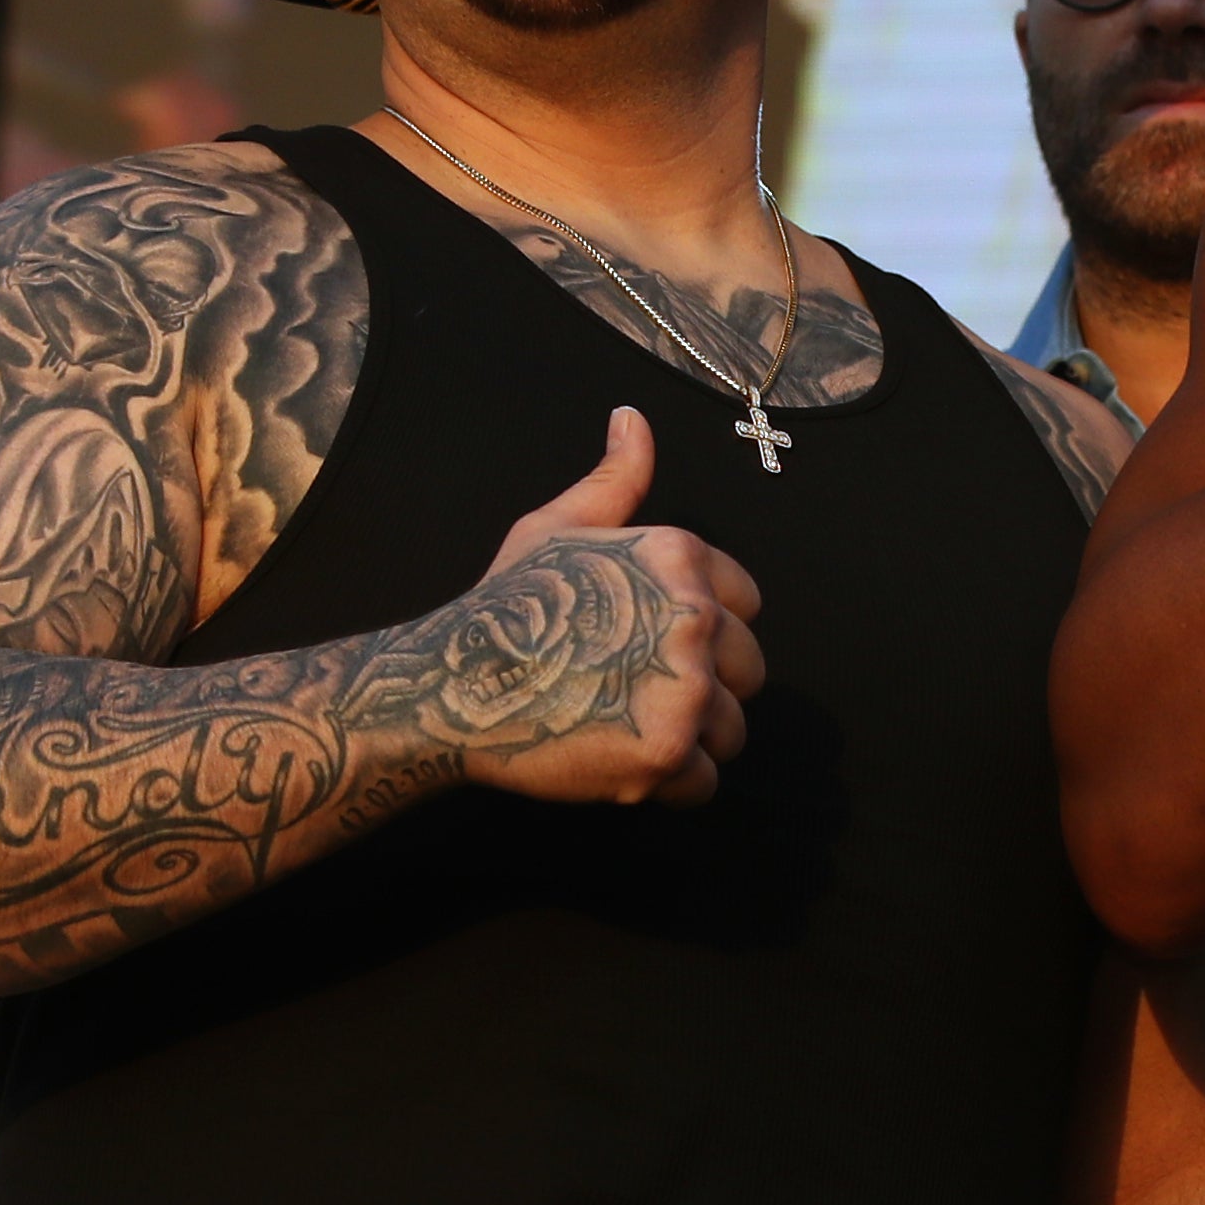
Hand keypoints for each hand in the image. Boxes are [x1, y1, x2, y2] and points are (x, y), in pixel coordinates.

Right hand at [443, 408, 764, 808]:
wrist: (454, 687)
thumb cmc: (506, 605)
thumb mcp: (556, 527)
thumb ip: (615, 480)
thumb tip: (632, 419)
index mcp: (680, 559)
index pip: (748, 604)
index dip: (706, 629)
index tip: (655, 641)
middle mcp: (694, 620)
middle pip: (751, 672)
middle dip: (704, 687)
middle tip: (638, 692)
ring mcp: (684, 691)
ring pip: (732, 732)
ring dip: (689, 740)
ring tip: (627, 727)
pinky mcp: (666, 755)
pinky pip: (703, 785)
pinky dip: (666, 785)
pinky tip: (618, 761)